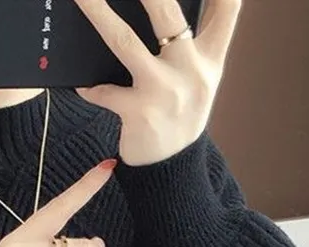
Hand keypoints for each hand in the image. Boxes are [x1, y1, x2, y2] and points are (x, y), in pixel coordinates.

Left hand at [74, 0, 240, 165]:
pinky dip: (91, 88)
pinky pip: (105, 91)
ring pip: (125, 41)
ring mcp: (164, 91)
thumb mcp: (200, 81)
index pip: (226, 9)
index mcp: (210, 59)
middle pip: (167, 12)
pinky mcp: (139, 112)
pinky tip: (82, 86)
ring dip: (99, 14)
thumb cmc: (179, 117)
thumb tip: (177, 5)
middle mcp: (191, 71)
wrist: (171, 169)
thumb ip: (194, 45)